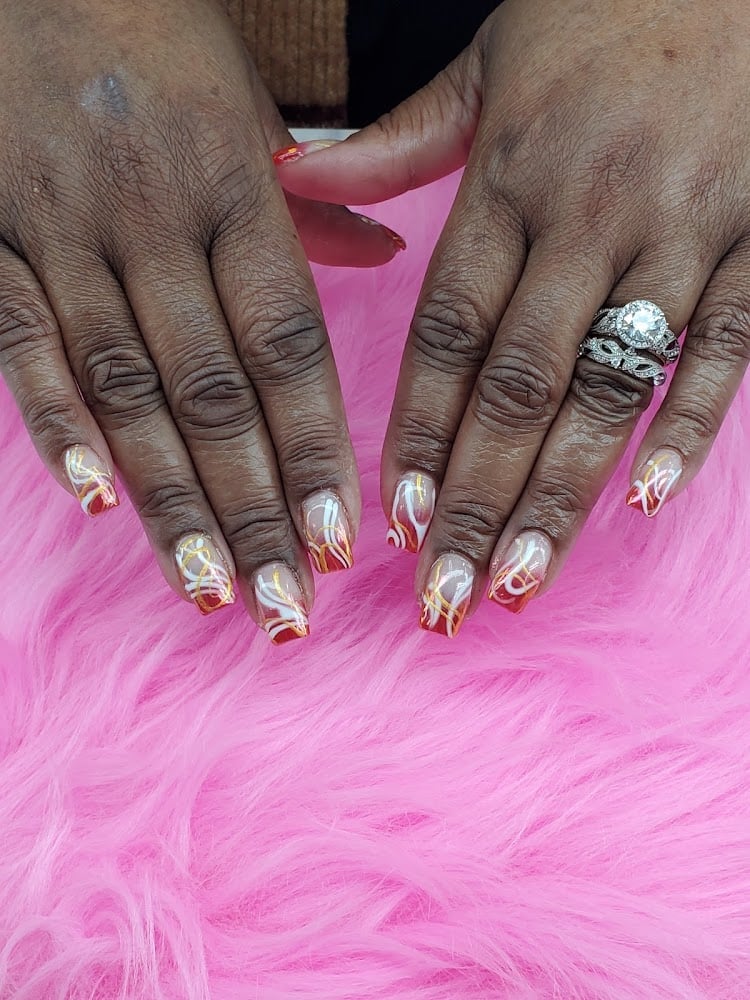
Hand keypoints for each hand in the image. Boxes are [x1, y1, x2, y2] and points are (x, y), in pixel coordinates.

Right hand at [0, 0, 403, 641]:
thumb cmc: (158, 40)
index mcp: (237, 187)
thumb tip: (385, 258)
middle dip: (254, 511)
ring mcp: (64, 231)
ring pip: (125, 390)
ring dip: (169, 501)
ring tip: (211, 590)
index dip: (316, 451)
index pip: (289, 348)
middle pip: (213, 394)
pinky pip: (22, 345)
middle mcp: (155, 219)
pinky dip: (54, 424)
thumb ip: (312, 198)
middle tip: (287, 608)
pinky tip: (96, 501)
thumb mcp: (252, 105)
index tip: (344, 542)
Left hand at [276, 0, 749, 634]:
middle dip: (478, 501)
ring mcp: (683, 229)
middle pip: (518, 385)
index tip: (397, 523)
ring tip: (522, 579)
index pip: (449, 334)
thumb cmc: (603, 12)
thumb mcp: (487, 63)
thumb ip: (397, 143)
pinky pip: (725, 350)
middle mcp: (589, 213)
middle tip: (447, 595)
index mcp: (511, 176)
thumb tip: (290, 179)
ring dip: (563, 493)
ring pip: (610, 386)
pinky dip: (690, 427)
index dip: (419, 435)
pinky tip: (649, 501)